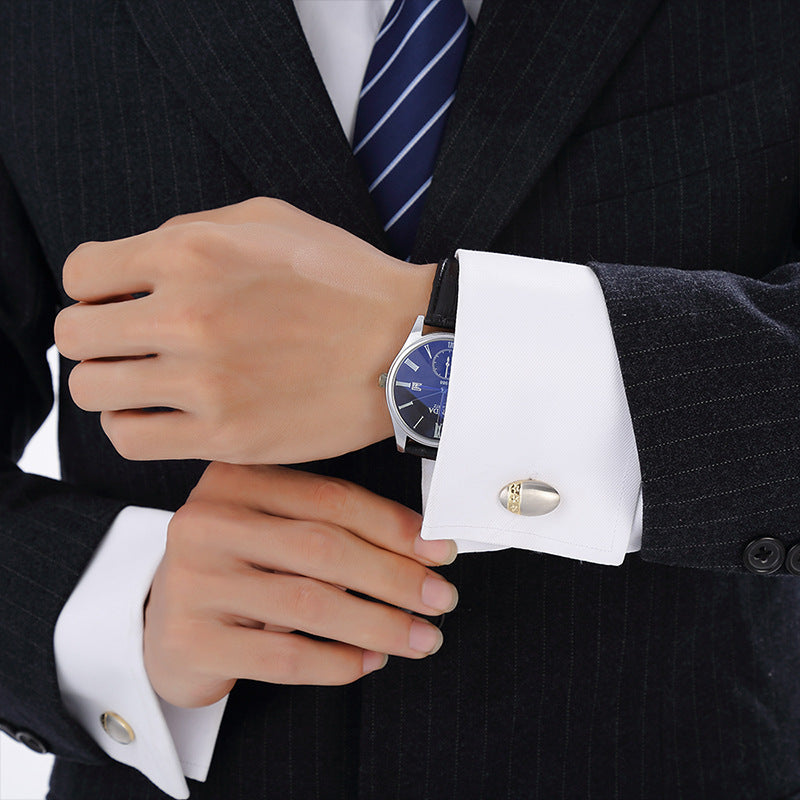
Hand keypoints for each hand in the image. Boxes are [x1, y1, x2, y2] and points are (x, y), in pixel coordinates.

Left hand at [55, 198, 435, 463]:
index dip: (94, 288)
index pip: (81, 274)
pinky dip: (133, 426)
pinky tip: (162, 413)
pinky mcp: (225, 436)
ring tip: (144, 381)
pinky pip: (130, 440)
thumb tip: (132, 264)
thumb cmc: (343, 279)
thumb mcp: (268, 219)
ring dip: (110, 383)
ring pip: (93, 392)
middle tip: (127, 343)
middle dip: (94, 337)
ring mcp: (205, 383)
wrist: (407, 346)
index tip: (118, 300)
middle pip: (75, 336)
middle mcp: (188, 316)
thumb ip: (188, 230)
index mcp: (192, 253)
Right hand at [144, 462, 457, 707]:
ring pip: (311, 603)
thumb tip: (424, 545)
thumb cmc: (237, 569)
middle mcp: (208, 521)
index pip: (331, 498)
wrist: (163, 625)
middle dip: (396, 577)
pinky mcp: (191, 639)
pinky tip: (371, 662)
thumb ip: (331, 526)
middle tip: (441, 599)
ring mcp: (194, 581)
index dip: (395, 527)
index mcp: (236, 479)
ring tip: (421, 637)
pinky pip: (284, 657)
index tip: (441, 552)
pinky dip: (339, 662)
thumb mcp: (274, 529)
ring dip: (380, 624)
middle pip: (325, 548)